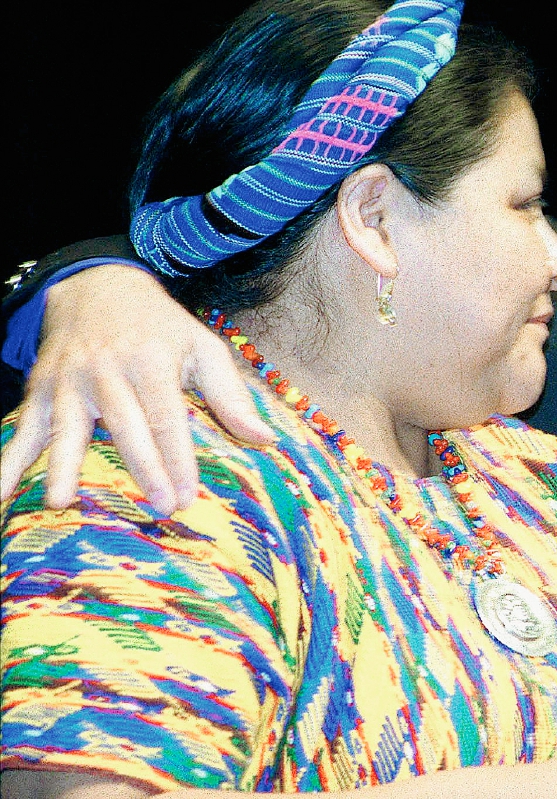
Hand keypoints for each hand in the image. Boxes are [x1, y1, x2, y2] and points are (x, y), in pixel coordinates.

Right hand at [0, 264, 272, 513]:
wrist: (98, 286)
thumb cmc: (161, 328)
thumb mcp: (203, 347)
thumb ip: (232, 395)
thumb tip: (265, 438)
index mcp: (152, 362)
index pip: (168, 418)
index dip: (178, 458)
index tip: (186, 495)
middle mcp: (108, 370)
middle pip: (125, 424)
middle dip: (142, 466)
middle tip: (156, 505)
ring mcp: (69, 380)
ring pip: (68, 426)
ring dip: (63, 465)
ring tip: (60, 501)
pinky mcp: (41, 389)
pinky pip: (24, 429)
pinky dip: (9, 462)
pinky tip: (0, 496)